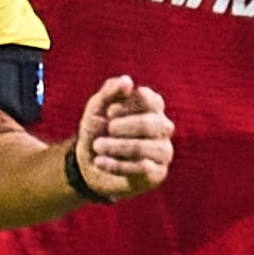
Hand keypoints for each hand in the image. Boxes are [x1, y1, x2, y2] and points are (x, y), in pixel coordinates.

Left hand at [70, 75, 174, 202]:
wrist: (89, 164)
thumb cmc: (98, 130)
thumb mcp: (97, 107)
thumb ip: (110, 90)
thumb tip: (128, 81)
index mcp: (153, 107)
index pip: (149, 99)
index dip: (126, 105)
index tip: (109, 112)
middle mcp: (163, 128)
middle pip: (149, 124)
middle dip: (120, 127)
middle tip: (105, 130)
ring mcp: (163, 151)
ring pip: (145, 148)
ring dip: (116, 147)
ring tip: (97, 147)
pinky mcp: (157, 173)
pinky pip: (141, 168)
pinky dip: (116, 164)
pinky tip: (99, 162)